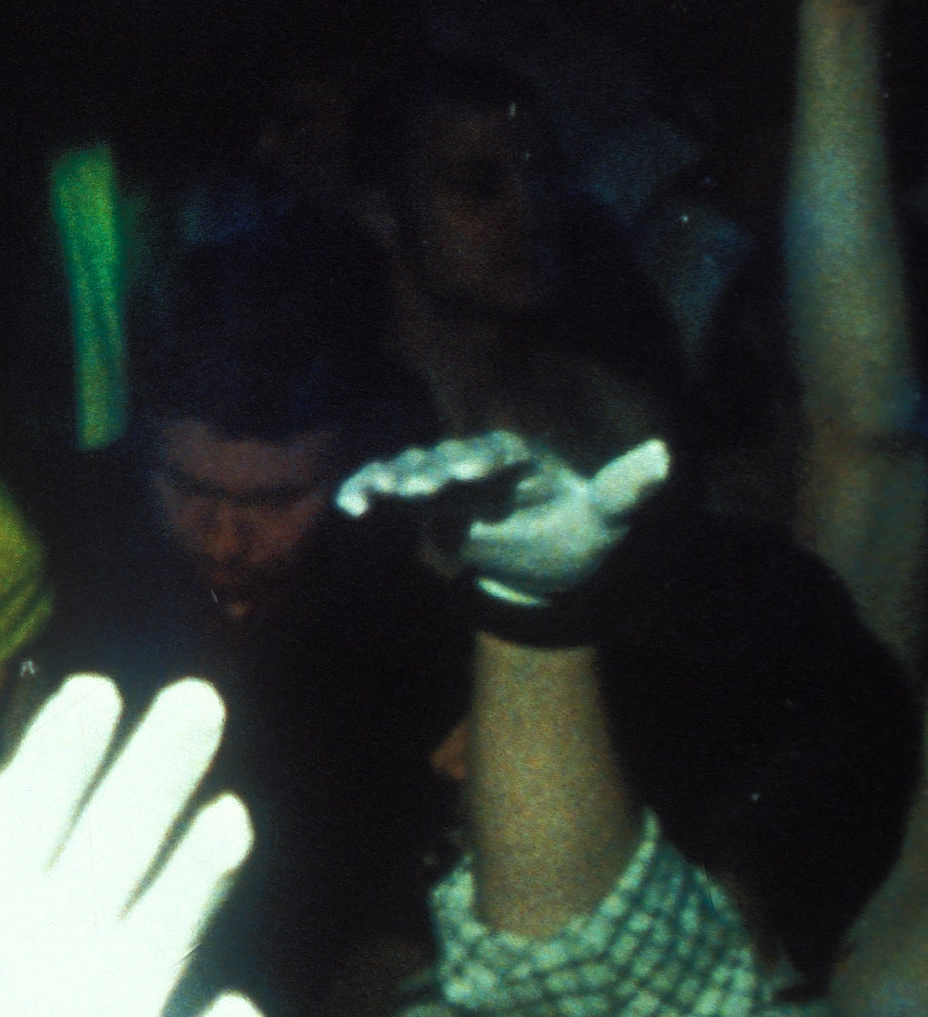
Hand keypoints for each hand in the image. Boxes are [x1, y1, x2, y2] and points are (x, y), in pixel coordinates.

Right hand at [336, 432, 670, 607]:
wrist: (547, 567)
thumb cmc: (580, 536)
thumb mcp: (606, 517)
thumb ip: (624, 488)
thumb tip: (664, 454)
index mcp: (525, 459)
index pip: (500, 450)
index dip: (485, 456)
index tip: (473, 468)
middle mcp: (481, 460)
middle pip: (448, 456)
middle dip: (431, 469)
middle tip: (415, 487)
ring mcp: (448, 480)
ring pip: (412, 467)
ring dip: (393, 477)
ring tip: (376, 495)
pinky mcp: (424, 501)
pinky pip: (388, 488)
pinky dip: (367, 489)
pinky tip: (352, 506)